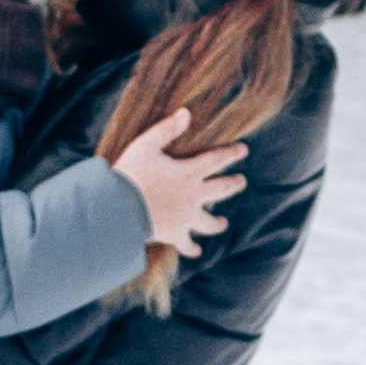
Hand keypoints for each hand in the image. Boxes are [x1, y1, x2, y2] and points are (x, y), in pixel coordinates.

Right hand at [114, 108, 247, 256]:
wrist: (120, 208)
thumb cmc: (131, 174)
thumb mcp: (146, 145)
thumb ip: (167, 129)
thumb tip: (186, 113)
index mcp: (188, 172)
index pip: (215, 160)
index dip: (231, 154)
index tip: (244, 150)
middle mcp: (192, 196)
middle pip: (220, 190)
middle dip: (233, 185)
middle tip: (242, 182)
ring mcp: (185, 217)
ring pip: (208, 221)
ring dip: (217, 223)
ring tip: (223, 223)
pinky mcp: (174, 234)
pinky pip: (186, 243)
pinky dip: (191, 248)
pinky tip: (196, 251)